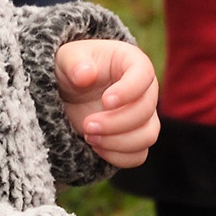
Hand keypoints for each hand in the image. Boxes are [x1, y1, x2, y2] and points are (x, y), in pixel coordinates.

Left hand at [57, 39, 159, 167]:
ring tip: (88, 137)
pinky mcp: (134, 138)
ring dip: (117, 142)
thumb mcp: (67, 58)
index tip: (105, 101)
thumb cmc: (72, 68)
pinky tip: (95, 147)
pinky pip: (138, 155)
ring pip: (147, 136)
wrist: (68, 92)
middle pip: (146, 111)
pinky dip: (118, 156)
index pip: (144, 75)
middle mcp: (144, 90)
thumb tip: (85, 75)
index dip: (129, 90)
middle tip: (87, 125)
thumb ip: (75, 62)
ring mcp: (142, 116)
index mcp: (132, 62)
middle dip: (116, 122)